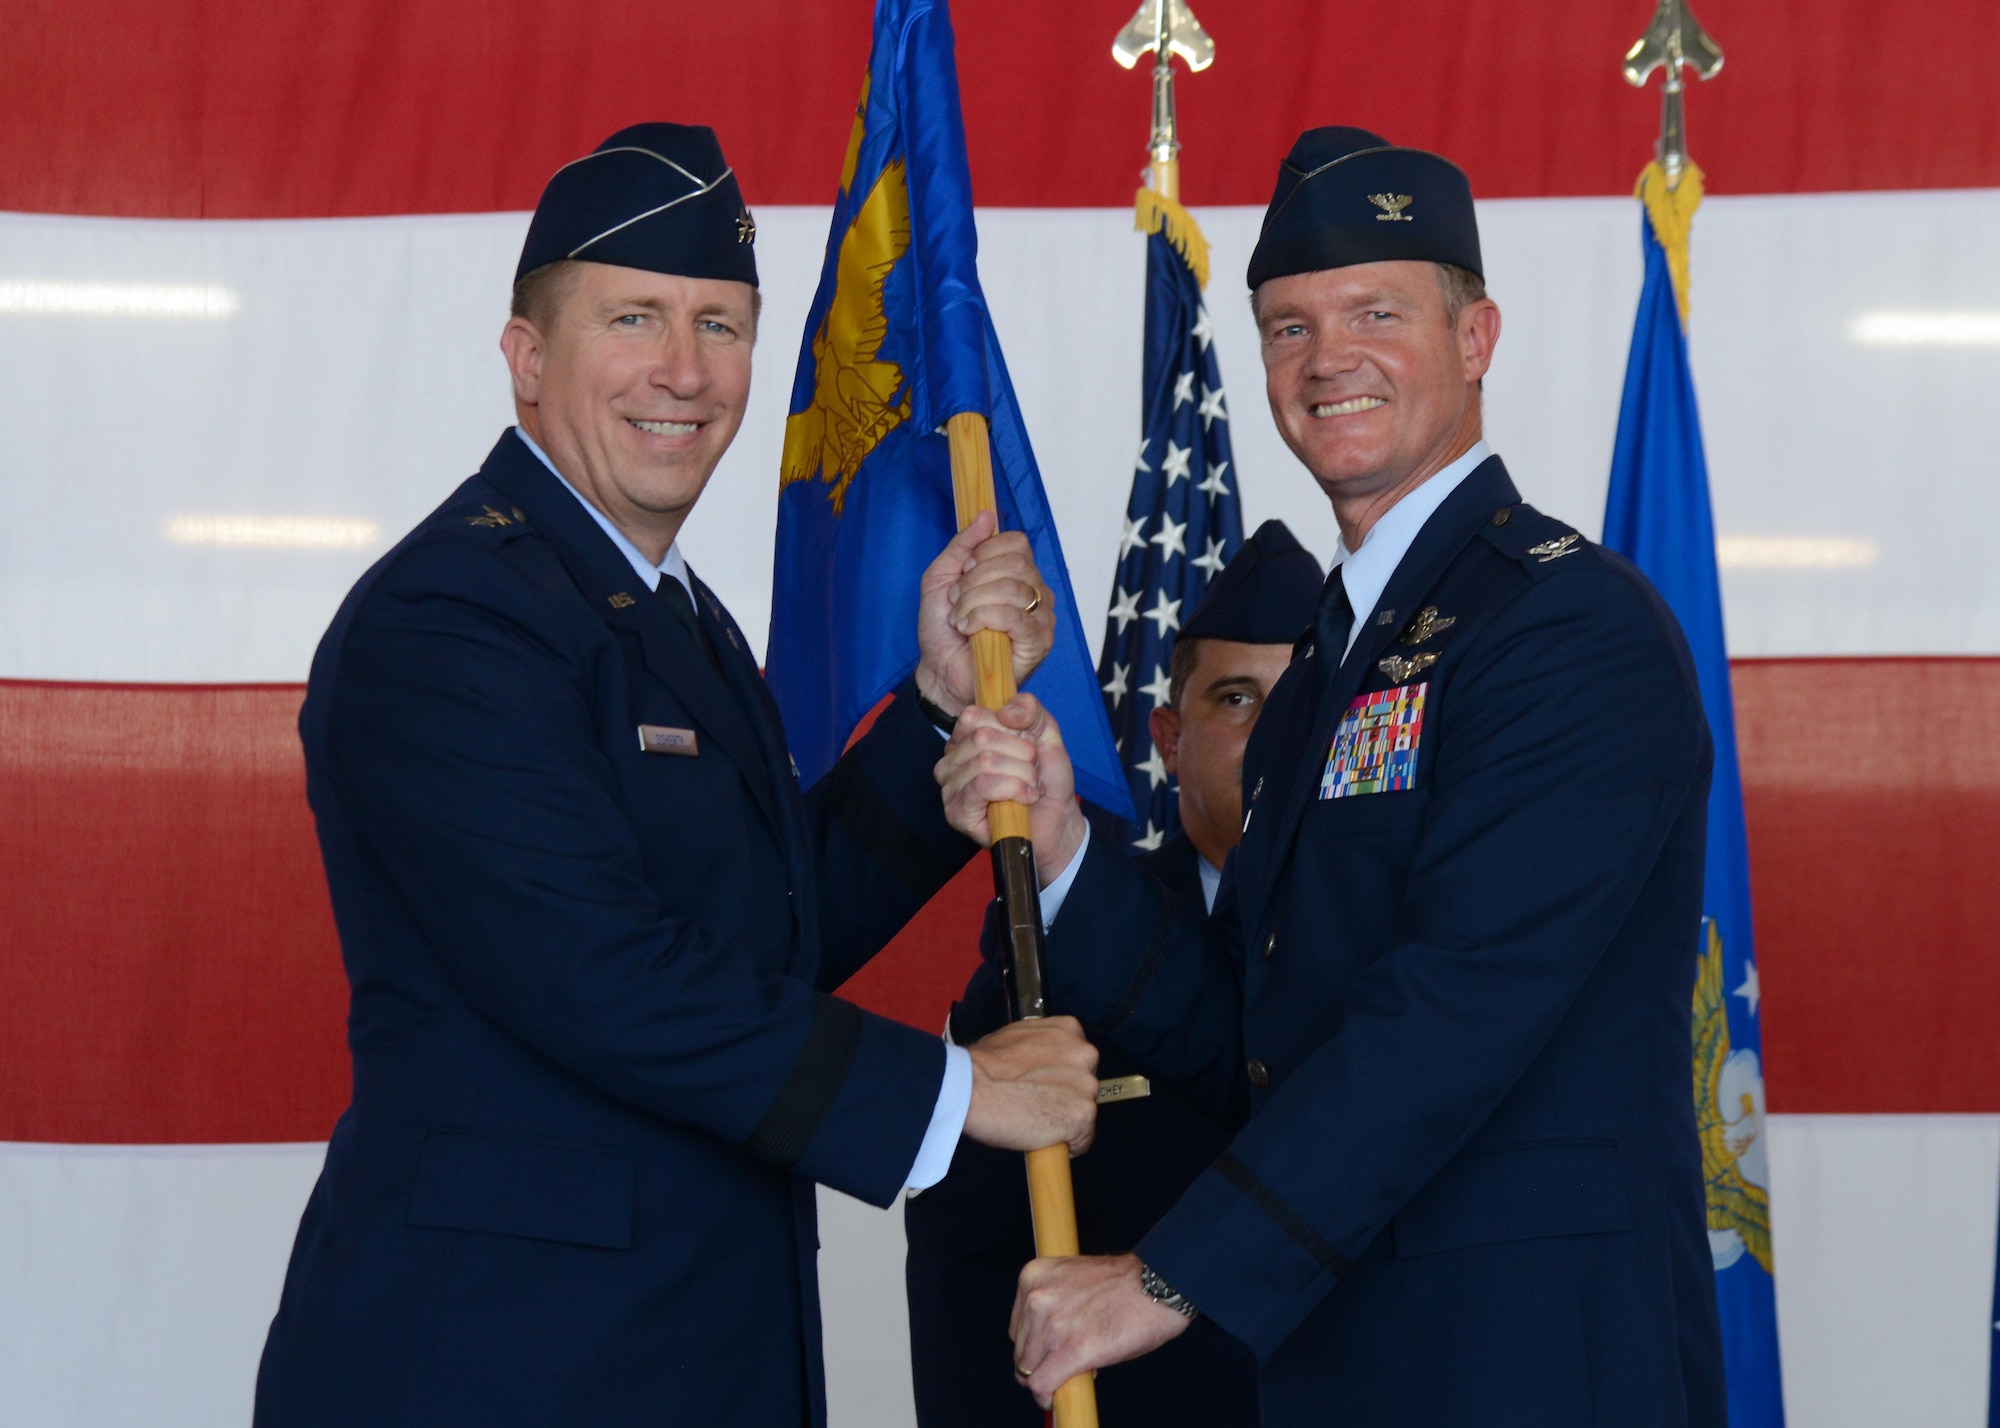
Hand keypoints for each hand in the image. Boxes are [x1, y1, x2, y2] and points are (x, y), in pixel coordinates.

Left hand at [914, 510, 1057, 717]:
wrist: (939, 672)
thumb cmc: (943, 630)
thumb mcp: (941, 578)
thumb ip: (961, 546)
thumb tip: (986, 515)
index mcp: (1017, 574)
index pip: (1017, 542)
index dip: (985, 552)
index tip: (963, 571)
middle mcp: (1036, 592)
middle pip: (1016, 564)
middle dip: (975, 580)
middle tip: (957, 600)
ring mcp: (1041, 618)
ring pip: (1013, 589)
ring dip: (974, 602)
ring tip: (960, 619)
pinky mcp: (1038, 643)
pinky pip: (1016, 617)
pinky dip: (983, 618)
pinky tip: (969, 630)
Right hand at [934, 695, 1087, 886]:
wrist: (1058, 819)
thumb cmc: (1046, 778)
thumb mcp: (1045, 732)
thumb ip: (1028, 708)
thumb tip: (1004, 712)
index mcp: (966, 738)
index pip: (973, 715)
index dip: (1010, 729)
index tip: (1026, 745)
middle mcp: (951, 761)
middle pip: (982, 738)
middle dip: (1021, 754)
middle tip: (1031, 771)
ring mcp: (950, 787)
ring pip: (985, 762)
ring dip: (1022, 775)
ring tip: (1029, 787)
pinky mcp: (956, 813)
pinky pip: (982, 786)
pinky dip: (1014, 789)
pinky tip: (1024, 799)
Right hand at [963, 1016, 1098, 1155]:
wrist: (971, 1087)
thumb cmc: (984, 1065)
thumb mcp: (1016, 1037)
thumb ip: (1038, 1047)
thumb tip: (1038, 1063)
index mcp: (1069, 1030)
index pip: (1078, 1060)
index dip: (1061, 1078)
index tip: (1044, 1087)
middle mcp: (1085, 1054)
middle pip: (1085, 1085)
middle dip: (1066, 1098)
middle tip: (1036, 1105)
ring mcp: (1087, 1085)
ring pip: (1083, 1113)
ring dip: (1064, 1121)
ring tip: (1034, 1122)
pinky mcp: (1083, 1114)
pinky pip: (1081, 1139)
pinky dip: (1065, 1145)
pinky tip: (1042, 1139)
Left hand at [1010, 1253, 1191, 1407]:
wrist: (1156, 1286)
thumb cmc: (1124, 1282)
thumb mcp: (1074, 1279)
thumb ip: (1054, 1303)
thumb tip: (1048, 1341)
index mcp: (1034, 1276)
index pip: (1017, 1328)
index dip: (1033, 1346)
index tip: (1048, 1353)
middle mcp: (1037, 1299)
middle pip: (1021, 1351)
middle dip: (1039, 1364)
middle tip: (1063, 1366)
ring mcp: (1053, 1326)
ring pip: (1028, 1371)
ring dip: (1045, 1380)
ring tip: (1068, 1377)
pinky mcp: (1072, 1350)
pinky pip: (1042, 1384)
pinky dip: (1045, 1397)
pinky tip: (1055, 1398)